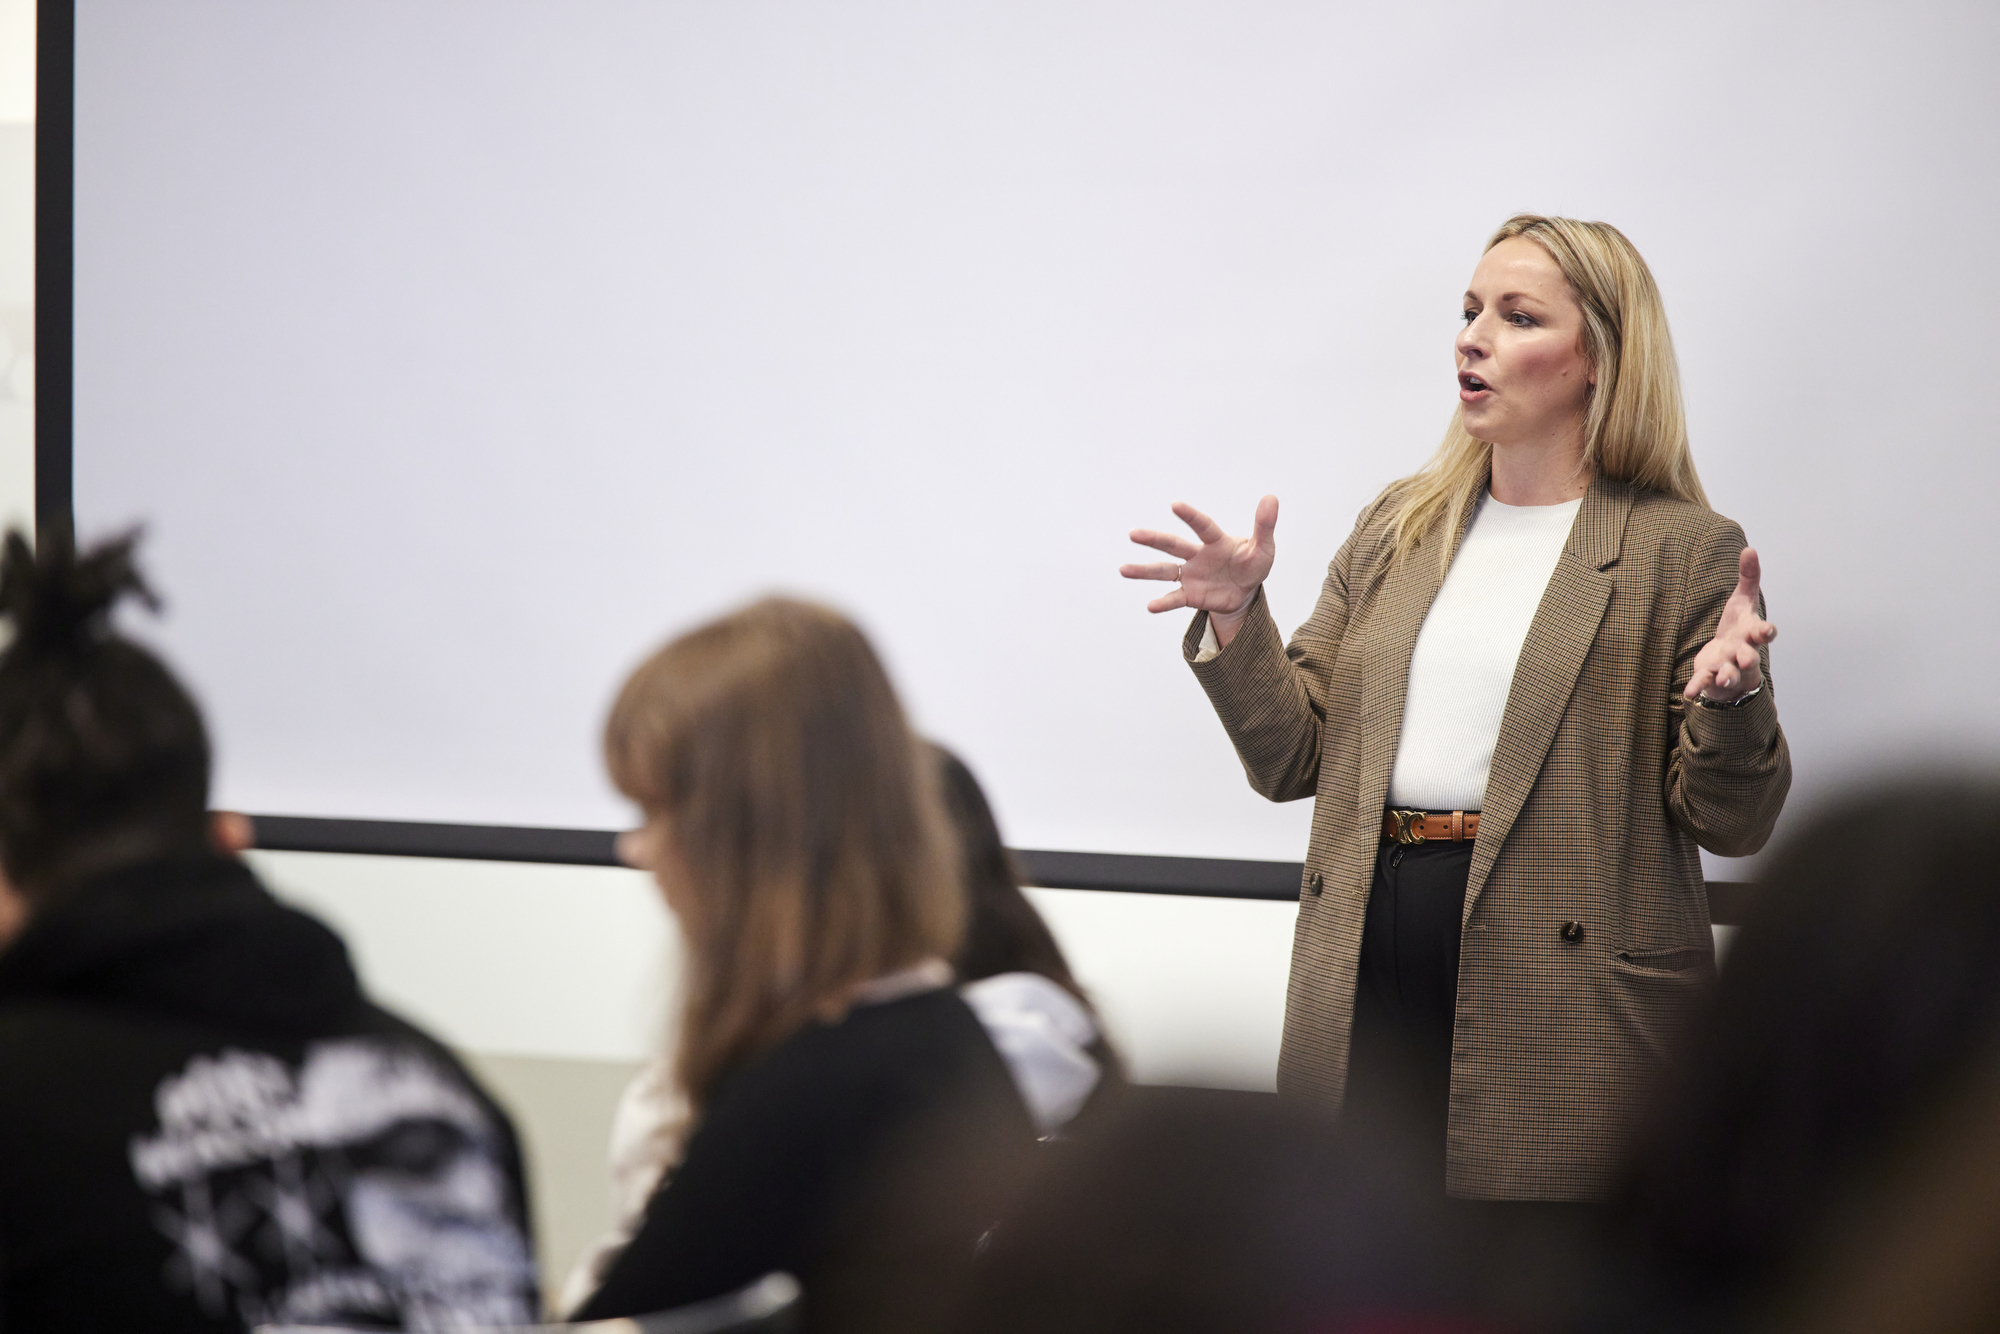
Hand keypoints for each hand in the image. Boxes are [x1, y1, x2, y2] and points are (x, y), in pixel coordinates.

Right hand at [1121, 497, 1278, 634]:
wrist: (1245, 591)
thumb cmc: (1253, 563)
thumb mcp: (1264, 547)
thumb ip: (1264, 525)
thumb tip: (1271, 498)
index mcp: (1215, 541)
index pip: (1202, 526)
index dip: (1190, 516)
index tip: (1175, 505)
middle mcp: (1198, 555)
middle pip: (1173, 545)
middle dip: (1154, 539)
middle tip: (1133, 534)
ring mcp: (1191, 575)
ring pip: (1164, 571)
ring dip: (1144, 571)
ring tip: (1123, 570)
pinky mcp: (1190, 595)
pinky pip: (1174, 599)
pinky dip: (1163, 603)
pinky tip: (1150, 606)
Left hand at [1684, 547, 1776, 702]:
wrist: (1729, 660)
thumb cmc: (1739, 629)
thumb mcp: (1743, 601)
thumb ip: (1748, 578)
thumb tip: (1750, 548)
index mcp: (1751, 634)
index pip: (1763, 633)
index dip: (1766, 632)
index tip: (1768, 631)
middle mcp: (1743, 653)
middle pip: (1749, 656)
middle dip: (1749, 657)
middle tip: (1747, 657)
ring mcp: (1728, 667)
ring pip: (1730, 674)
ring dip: (1727, 676)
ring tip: (1723, 678)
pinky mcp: (1710, 677)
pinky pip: (1704, 683)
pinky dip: (1697, 687)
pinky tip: (1688, 693)